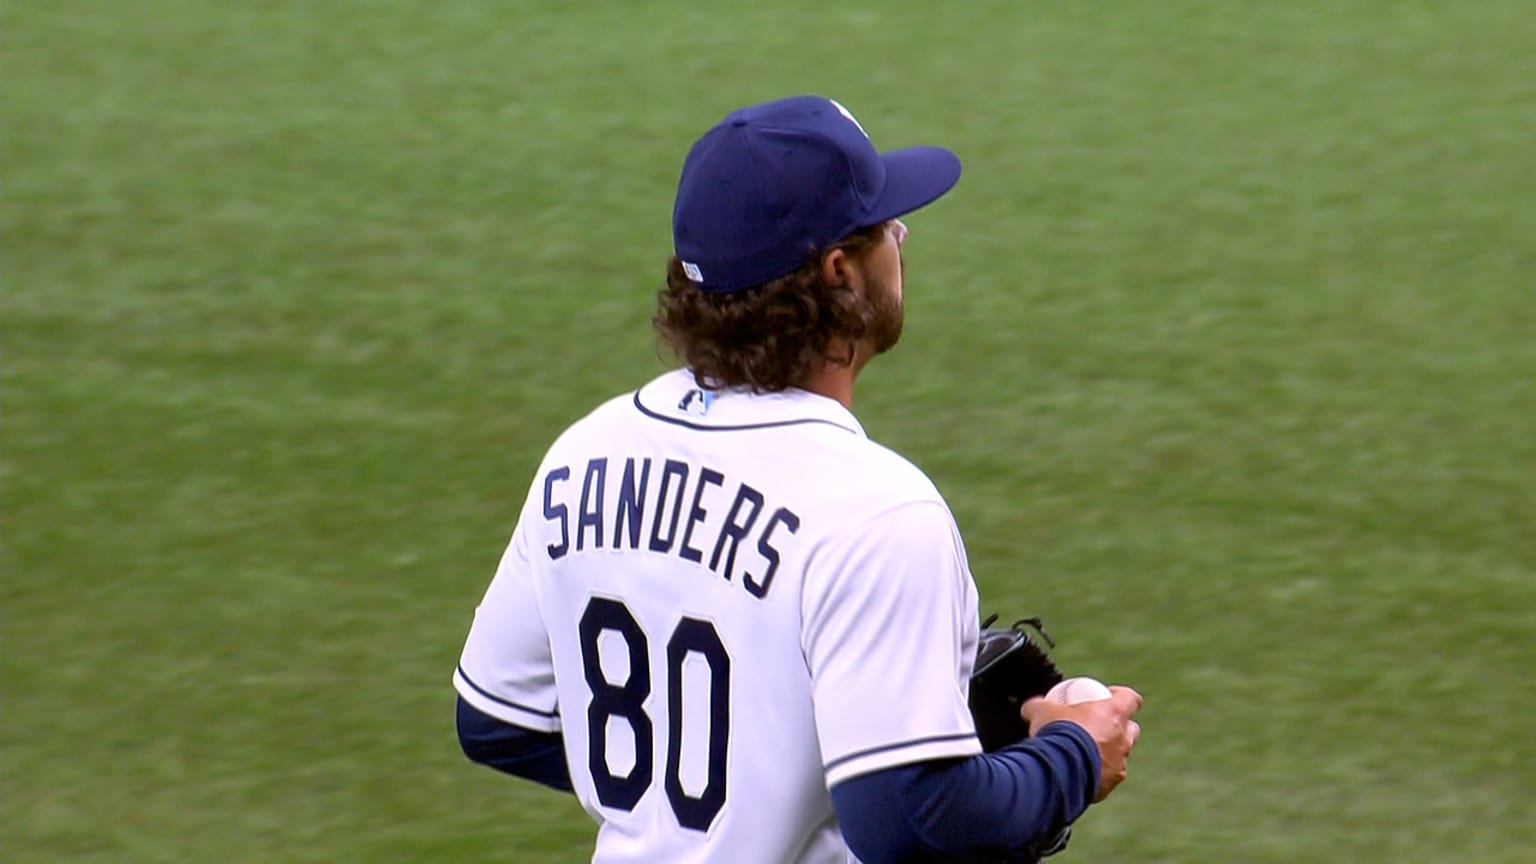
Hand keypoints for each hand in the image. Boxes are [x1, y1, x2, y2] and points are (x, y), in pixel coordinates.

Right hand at [1021, 685, 1141, 802]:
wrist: (1056, 771)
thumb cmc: (1056, 734)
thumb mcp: (1042, 711)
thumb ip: (1040, 706)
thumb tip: (1030, 707)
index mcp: (1113, 714)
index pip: (1131, 698)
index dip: (1121, 695)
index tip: (1107, 696)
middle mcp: (1123, 739)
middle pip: (1131, 730)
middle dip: (1120, 727)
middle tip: (1099, 726)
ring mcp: (1118, 764)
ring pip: (1120, 756)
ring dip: (1108, 753)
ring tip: (1087, 753)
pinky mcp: (1109, 785)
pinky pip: (1106, 778)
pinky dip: (1096, 775)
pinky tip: (1079, 774)